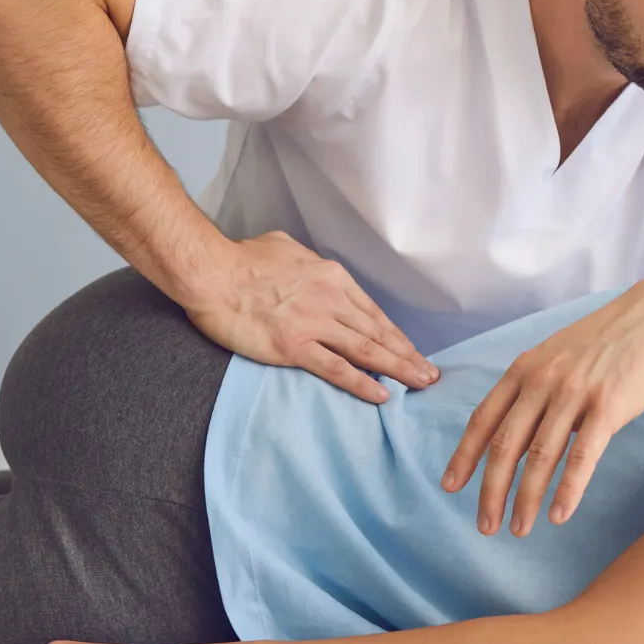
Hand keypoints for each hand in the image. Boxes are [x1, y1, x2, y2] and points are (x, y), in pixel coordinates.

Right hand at [180, 231, 436, 403]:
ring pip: (366, 351)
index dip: (395, 335)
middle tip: (431, 375)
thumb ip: (308, 262)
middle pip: (378, 333)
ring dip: (397, 369)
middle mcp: (331, 300)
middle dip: (408, 355)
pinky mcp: (294, 347)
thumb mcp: (287, 247)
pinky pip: (336, 369)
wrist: (212, 272)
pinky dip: (362, 384)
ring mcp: (314, 324)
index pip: (372, 312)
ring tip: (420, 384)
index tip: (412, 350)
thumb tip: (311, 267)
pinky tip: (382, 395)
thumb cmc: (243, 258)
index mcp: (332, 277)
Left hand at [441, 280, 643, 536]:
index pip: (483, 418)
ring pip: (541, 456)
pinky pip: (583, 456)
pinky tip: (559, 515)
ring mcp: (574, 392)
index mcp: (524, 369)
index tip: (450, 487)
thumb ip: (533, 394)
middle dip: (491, 490)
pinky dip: (568, 490)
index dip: (465, 455)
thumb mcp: (555, 358)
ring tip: (519, 529)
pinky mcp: (609, 406)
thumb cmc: (604, 342)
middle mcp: (542, 380)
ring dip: (527, 498)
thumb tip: (516, 441)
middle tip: (485, 526)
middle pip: (506, 444)